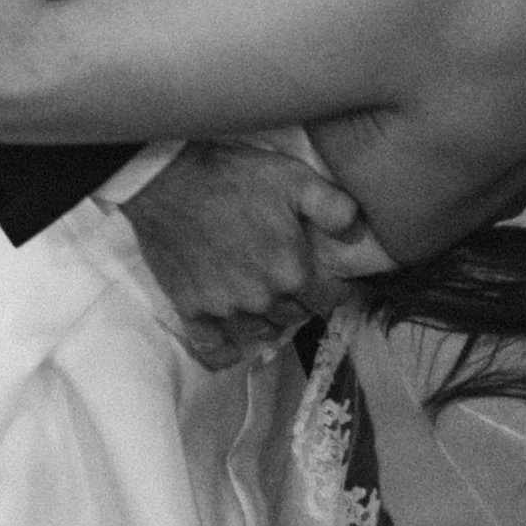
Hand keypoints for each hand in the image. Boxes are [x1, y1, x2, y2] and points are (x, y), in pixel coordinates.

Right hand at [119, 138, 369, 369]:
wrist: (166, 180)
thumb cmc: (232, 176)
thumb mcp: (293, 178)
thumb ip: (334, 207)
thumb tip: (358, 229)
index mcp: (292, 271)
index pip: (330, 298)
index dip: (334, 288)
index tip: (331, 279)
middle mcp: (261, 299)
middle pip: (295, 316)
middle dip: (301, 301)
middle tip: (293, 281)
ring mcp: (225, 308)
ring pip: (260, 333)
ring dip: (269, 321)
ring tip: (266, 302)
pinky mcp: (192, 309)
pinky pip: (214, 348)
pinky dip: (227, 349)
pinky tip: (232, 340)